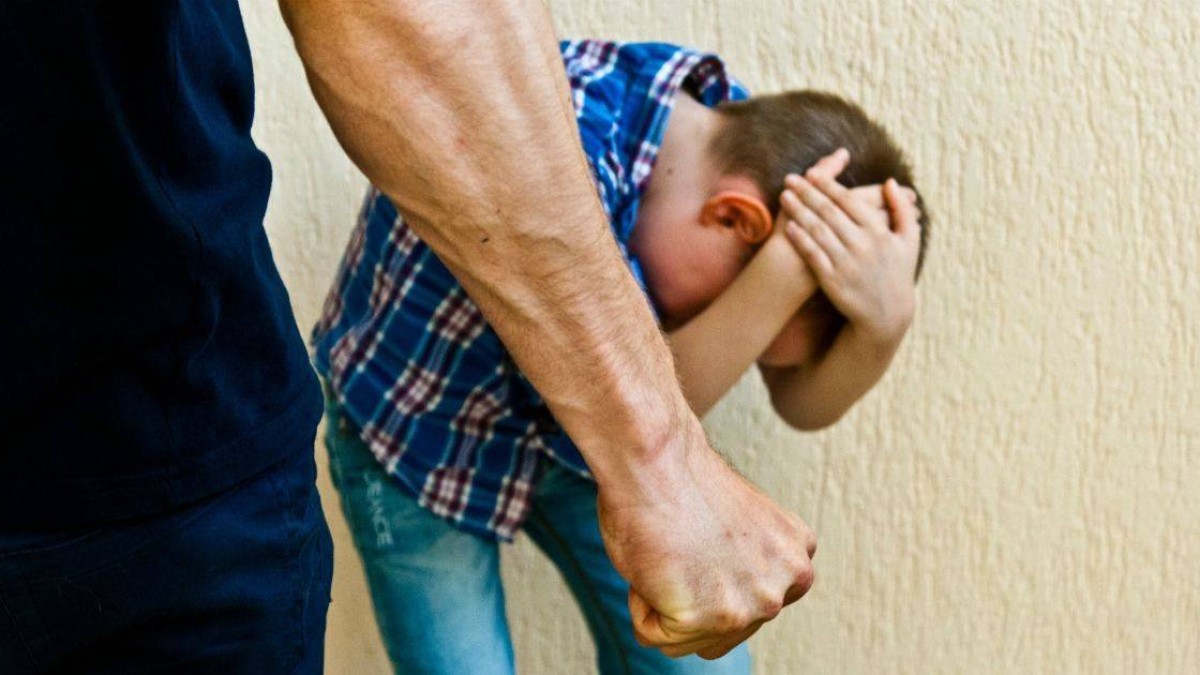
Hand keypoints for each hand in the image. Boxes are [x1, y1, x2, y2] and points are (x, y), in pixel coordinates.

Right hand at [596, 419, 816, 658]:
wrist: (656, 460)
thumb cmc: (679, 480)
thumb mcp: (740, 529)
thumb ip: (743, 567)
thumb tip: (719, 592)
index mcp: (796, 558)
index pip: (747, 607)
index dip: (708, 580)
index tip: (697, 544)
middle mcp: (787, 585)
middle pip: (722, 631)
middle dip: (688, 599)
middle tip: (678, 548)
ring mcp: (753, 605)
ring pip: (686, 638)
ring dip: (663, 603)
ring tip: (668, 555)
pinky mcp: (712, 618)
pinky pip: (652, 633)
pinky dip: (640, 603)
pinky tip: (653, 562)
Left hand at [780, 148, 921, 345]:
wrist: (887, 314)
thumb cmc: (897, 272)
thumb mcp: (909, 240)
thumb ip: (902, 209)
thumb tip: (891, 182)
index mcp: (880, 232)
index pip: (850, 201)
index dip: (828, 185)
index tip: (812, 173)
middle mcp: (862, 245)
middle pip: (829, 212)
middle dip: (807, 192)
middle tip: (790, 178)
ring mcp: (846, 263)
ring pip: (818, 231)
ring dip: (799, 211)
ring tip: (785, 197)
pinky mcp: (833, 280)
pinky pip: (813, 255)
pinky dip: (800, 239)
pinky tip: (788, 227)